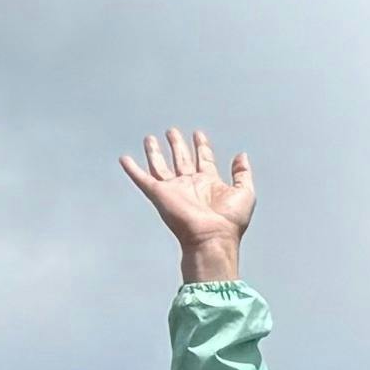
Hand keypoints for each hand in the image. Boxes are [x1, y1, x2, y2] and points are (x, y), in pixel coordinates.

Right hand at [122, 128, 253, 285]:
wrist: (212, 238)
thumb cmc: (230, 222)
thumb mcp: (245, 193)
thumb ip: (243, 173)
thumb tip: (241, 155)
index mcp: (209, 183)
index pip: (204, 159)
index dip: (201, 146)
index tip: (198, 134)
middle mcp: (190, 185)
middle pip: (181, 159)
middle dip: (177, 144)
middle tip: (172, 131)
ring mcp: (173, 190)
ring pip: (160, 166)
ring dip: (155, 152)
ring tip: (150, 138)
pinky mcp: (160, 194)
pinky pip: (142, 179)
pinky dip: (132, 170)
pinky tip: (124, 159)